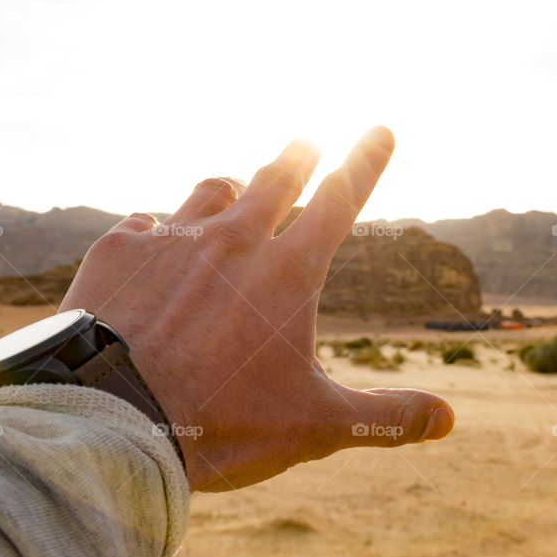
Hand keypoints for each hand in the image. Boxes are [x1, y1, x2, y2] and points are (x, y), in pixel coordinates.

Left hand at [61, 128, 453, 491]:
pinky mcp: (116, 251)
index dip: (366, 161)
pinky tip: (152, 240)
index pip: (341, 200)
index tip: (380, 130)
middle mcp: (233, 241)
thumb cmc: (220, 426)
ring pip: (209, 191)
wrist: (108, 421)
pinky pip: (144, 223)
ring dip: (229, 188)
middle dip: (297, 155)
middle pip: (275, 178)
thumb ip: (384, 417)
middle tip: (306, 142)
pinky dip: (156, 230)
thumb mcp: (315, 427)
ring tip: (232, 188)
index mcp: (288, 272)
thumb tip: (449, 417)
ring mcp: (171, 240)